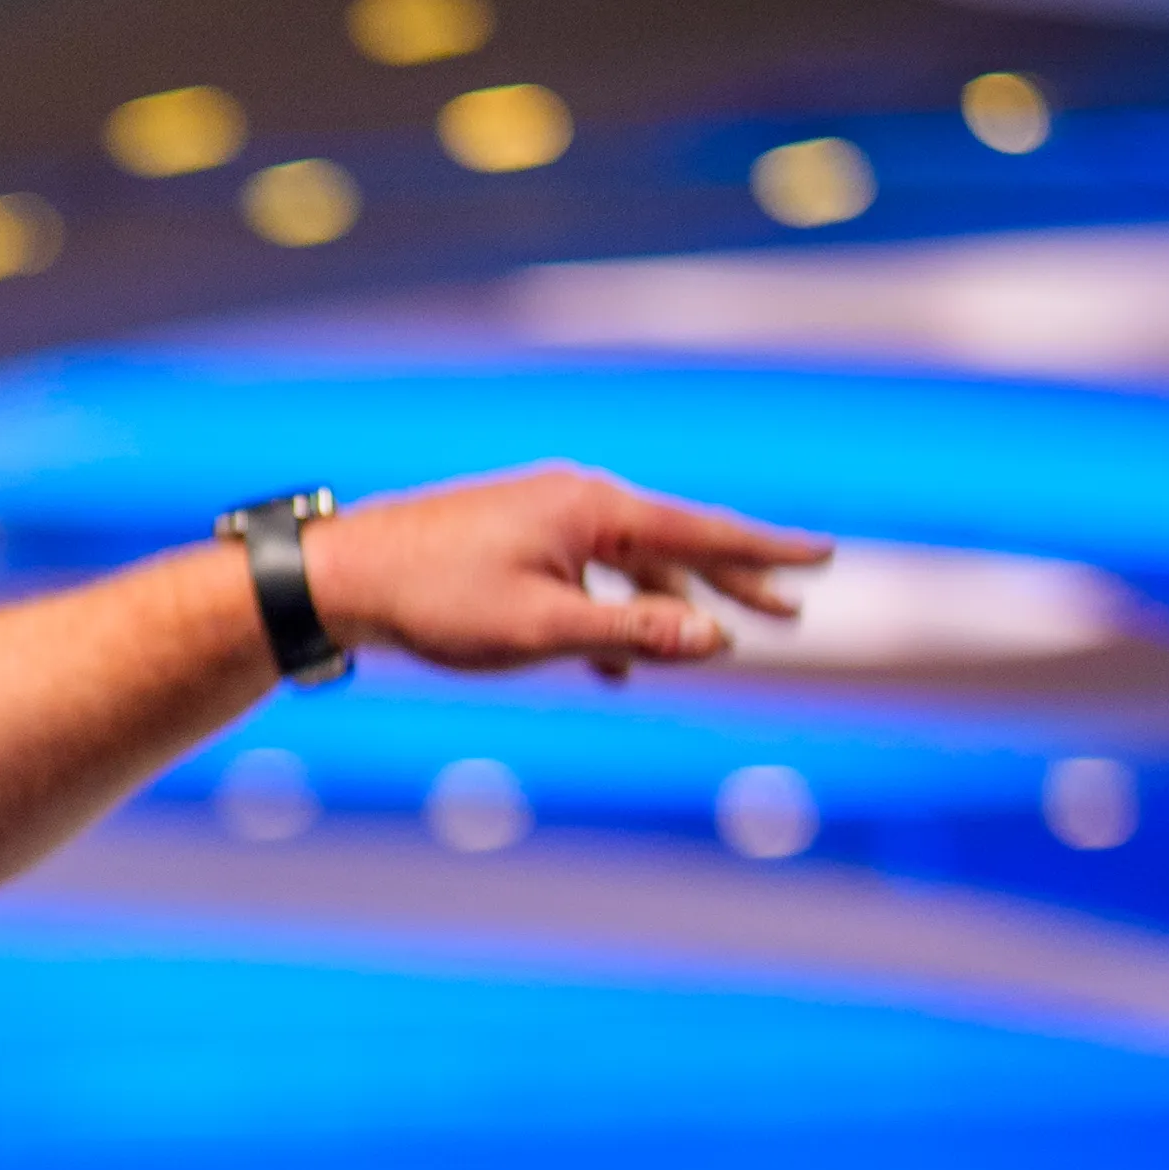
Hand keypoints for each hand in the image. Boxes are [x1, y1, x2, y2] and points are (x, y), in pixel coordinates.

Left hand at [302, 463, 827, 679]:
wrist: (344, 576)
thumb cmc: (438, 602)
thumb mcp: (542, 630)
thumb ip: (631, 634)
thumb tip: (716, 641)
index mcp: (592, 511)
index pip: (701, 530)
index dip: (766, 551)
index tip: (824, 554)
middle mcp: (576, 503)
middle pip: (675, 544)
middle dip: (734, 580)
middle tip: (793, 610)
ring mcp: (543, 520)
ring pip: (630, 564)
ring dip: (674, 603)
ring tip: (720, 639)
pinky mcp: (513, 544)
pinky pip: (586, 578)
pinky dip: (613, 615)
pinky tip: (617, 666)